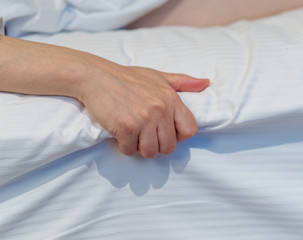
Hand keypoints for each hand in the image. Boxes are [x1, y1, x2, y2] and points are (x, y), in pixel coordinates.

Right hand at [0, 36, 208, 157]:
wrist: (96, 76)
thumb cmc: (128, 78)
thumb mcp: (158, 76)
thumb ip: (183, 82)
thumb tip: (206, 83)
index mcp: (171, 99)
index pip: (190, 130)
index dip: (178, 136)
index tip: (164, 131)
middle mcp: (160, 109)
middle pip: (169, 147)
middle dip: (157, 145)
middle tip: (144, 135)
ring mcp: (143, 119)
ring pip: (151, 152)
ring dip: (140, 147)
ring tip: (132, 134)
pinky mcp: (125, 127)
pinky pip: (130, 150)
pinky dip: (124, 146)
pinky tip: (119, 133)